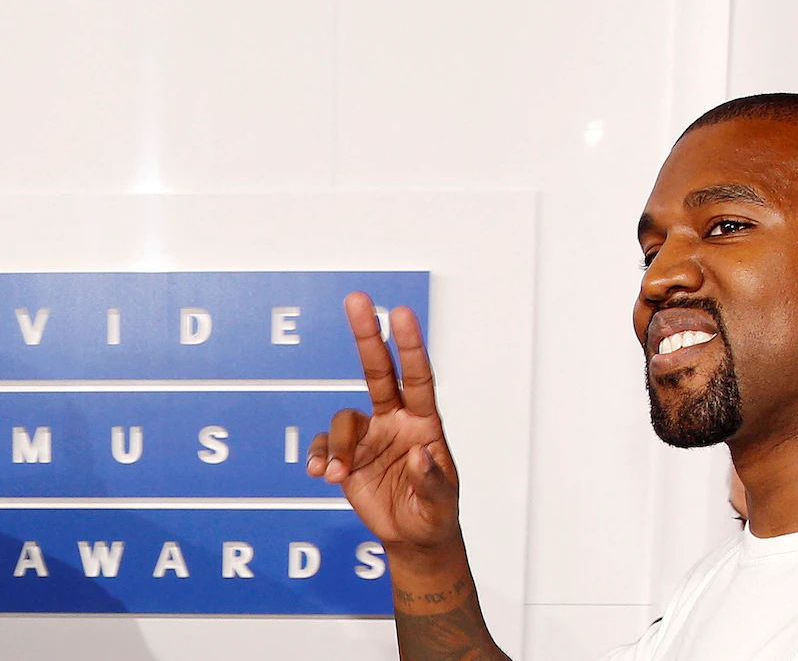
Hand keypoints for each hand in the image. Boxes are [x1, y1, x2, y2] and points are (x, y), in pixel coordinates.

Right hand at [307, 292, 459, 551]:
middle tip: (357, 299)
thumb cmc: (434, 512)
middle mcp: (395, 420)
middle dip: (368, 335)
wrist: (413, 537)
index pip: (417, 377)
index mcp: (424, 422)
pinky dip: (320, 456)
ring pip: (344, 419)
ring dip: (338, 445)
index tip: (400, 313)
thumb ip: (431, 479)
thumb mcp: (440, 502)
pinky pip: (325, 446)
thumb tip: (419, 454)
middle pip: (378, 371)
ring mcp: (369, 436)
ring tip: (337, 475)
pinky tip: (323, 475)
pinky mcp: (348, 456)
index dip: (410, 346)